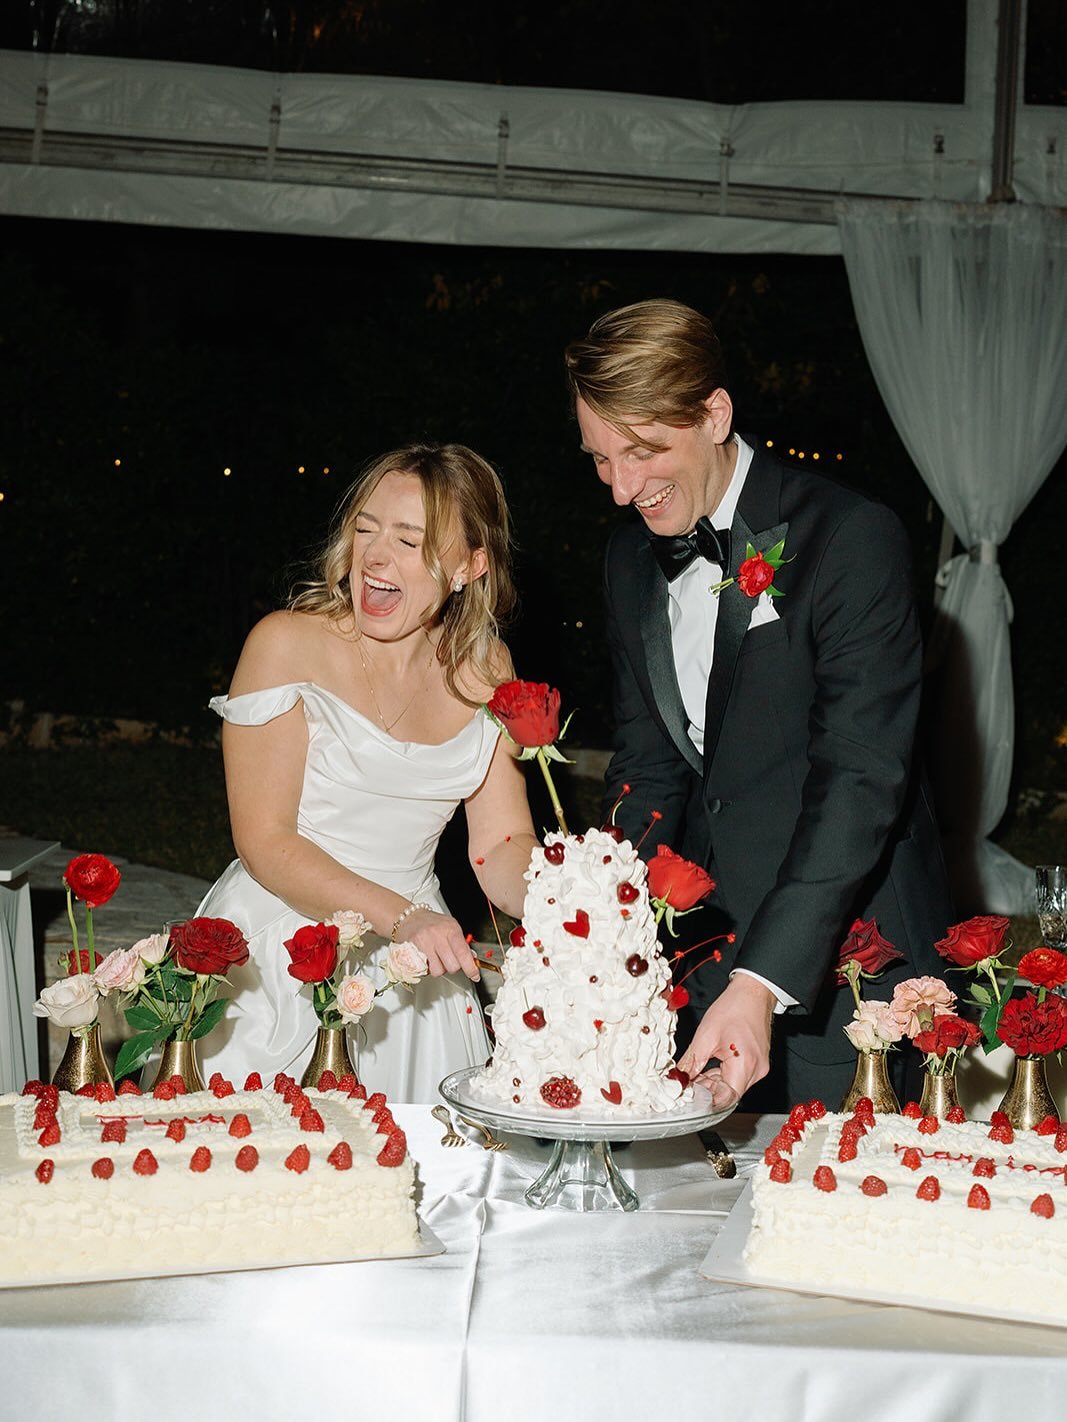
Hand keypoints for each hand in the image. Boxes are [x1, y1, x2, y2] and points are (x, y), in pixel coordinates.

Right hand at [397, 907, 479, 981]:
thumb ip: (462, 944)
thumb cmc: (432, 923)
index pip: (463, 952)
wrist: (410, 918)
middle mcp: (438, 935)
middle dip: (453, 967)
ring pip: (438, 971)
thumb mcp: (451, 927)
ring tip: (437, 958)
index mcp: (451, 929)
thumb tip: (472, 959)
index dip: (470, 968)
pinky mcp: (413, 952)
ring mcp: (424, 943)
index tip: (475, 976)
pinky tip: (428, 959)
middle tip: (449, 959)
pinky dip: (428, 969)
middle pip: (452, 966)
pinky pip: (425, 970)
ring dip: (440, 969)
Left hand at [677, 975, 774, 1100]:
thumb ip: (690, 1063)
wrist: (753, 993)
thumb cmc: (734, 1008)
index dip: (705, 1103)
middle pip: (727, 1094)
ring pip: (731, 1087)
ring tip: (694, 1074)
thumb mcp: (704, 1036)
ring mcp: (758, 1068)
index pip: (725, 1100)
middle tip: (686, 1085)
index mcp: (745, 1065)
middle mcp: (756, 1071)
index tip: (689, 1100)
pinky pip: (736, 1077)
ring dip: (712, 1083)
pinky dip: (721, 1076)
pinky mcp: (756, 1063)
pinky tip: (707, 1068)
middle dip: (706, 1092)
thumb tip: (677, 1078)